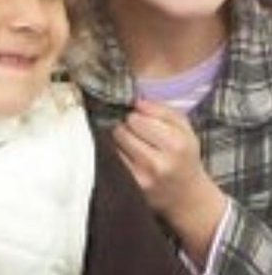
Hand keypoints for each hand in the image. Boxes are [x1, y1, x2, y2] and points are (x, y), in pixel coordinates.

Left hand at [112, 99, 227, 265]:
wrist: (187, 196)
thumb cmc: (184, 156)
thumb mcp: (184, 129)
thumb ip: (162, 110)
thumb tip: (137, 102)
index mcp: (176, 144)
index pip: (136, 118)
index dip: (135, 115)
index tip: (140, 119)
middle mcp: (159, 163)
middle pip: (122, 130)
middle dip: (126, 127)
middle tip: (136, 132)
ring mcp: (143, 177)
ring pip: (114, 144)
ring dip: (119, 140)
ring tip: (133, 144)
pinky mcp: (132, 186)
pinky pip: (112, 159)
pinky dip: (117, 154)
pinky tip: (129, 156)